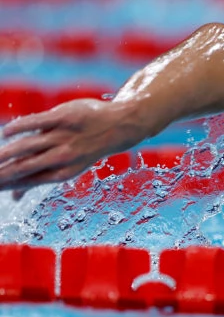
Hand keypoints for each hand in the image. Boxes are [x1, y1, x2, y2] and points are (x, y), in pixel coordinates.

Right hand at [0, 99, 147, 200]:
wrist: (119, 127)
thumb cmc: (85, 149)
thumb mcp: (66, 167)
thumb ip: (38, 178)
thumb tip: (15, 198)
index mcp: (62, 173)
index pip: (27, 181)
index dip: (6, 184)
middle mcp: (63, 157)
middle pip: (25, 166)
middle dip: (2, 172)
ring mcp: (64, 137)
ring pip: (28, 146)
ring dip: (6, 152)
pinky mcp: (64, 118)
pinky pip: (37, 122)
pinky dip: (20, 127)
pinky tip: (7, 133)